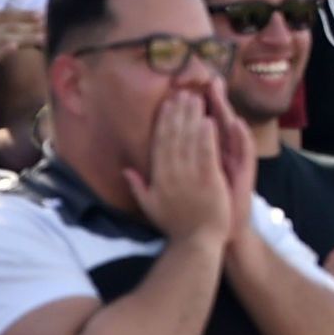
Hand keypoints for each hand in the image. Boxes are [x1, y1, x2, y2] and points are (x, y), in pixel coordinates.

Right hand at [127, 84, 233, 246]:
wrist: (196, 243)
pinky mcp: (208, 181)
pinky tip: (209, 120)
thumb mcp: (151, 207)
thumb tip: (125, 170)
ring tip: (196, 98)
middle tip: (182, 91)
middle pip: (173, 137)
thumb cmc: (175, 225)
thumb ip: (138, 186)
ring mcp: (190, 177)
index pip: (159, 143)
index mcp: (158, 178)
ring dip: (192, 118)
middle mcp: (171, 174)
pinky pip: (206, 154)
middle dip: (177, 112)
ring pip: (189, 141)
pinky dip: (206, 137)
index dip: (162, 122)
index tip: (166, 104)